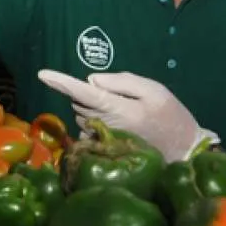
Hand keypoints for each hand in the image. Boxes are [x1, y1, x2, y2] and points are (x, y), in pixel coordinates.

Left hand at [38, 69, 217, 160]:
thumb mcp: (154, 91)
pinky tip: (117, 124)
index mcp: (117, 109)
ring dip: (91, 105)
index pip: (83, 92)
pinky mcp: (99, 148)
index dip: (62, 82)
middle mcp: (103, 125)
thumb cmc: (171, 117)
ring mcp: (99, 139)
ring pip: (81, 112)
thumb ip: (122, 82)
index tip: (43, 73)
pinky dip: (94, 119)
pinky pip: (86, 126)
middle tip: (119, 95)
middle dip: (87, 92)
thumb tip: (91, 80)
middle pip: (79, 100)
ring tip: (123, 111)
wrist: (183, 151)